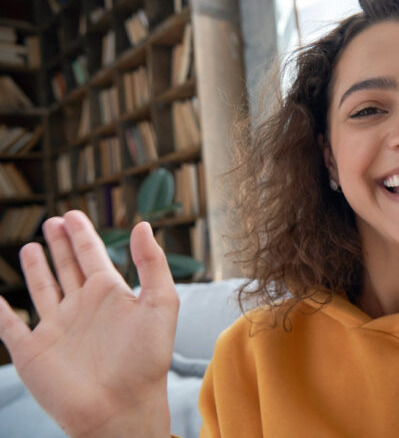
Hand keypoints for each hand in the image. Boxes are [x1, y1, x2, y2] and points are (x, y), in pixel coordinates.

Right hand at [0, 210, 178, 437]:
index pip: (93, 255)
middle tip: (53, 220)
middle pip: (67, 267)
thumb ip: (152, 264)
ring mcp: (56, 329)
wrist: (121, 409)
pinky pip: (10, 327)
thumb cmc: (146, 359)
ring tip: (31, 245)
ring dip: (36, 269)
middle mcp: (82, 308)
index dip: (82, 234)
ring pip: (42, 290)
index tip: (73, 214)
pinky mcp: (33, 352)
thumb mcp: (160, 304)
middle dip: (60, 244)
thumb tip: (143, 226)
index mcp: (110, 295)